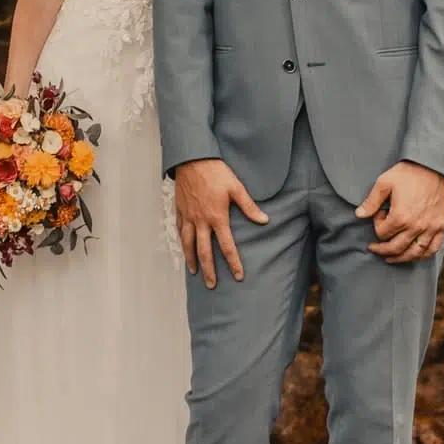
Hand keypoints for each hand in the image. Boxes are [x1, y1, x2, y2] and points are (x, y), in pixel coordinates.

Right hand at [173, 157, 266, 287]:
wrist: (192, 158)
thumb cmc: (215, 171)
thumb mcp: (236, 187)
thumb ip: (249, 206)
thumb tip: (264, 220)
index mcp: (217, 217)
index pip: (227, 246)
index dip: (233, 263)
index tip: (238, 276)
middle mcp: (201, 220)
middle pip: (204, 251)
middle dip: (209, 270)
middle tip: (212, 285)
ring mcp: (189, 216)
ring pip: (188, 243)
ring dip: (191, 259)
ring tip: (194, 272)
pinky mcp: (180, 209)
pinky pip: (180, 229)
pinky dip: (182, 241)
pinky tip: (183, 247)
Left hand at [357, 161, 443, 263]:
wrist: (434, 167)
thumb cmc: (408, 174)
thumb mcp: (384, 183)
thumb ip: (371, 201)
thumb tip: (359, 215)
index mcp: (400, 217)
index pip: (382, 233)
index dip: (377, 225)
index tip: (379, 214)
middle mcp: (416, 227)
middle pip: (396, 248)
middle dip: (382, 250)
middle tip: (374, 249)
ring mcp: (430, 229)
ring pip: (414, 253)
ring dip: (401, 258)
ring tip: (391, 258)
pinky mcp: (441, 227)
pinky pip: (433, 248)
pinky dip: (423, 255)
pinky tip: (415, 255)